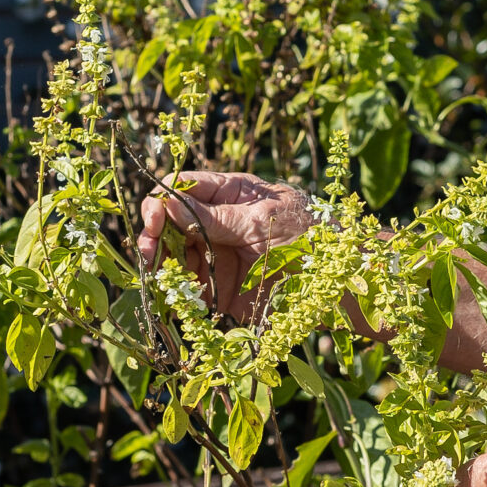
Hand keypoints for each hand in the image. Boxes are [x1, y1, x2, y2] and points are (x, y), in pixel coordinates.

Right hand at [135, 171, 315, 320]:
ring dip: (162, 267)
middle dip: (154, 238)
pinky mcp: (221, 288)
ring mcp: (218, 256)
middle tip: (147, 255)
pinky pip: (190, 290)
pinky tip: (175, 296)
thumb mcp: (260, 221)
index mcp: (229, 194)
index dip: (160, 202)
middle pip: (170, 225)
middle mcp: (217, 223)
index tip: (153, 220)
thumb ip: (215, 217)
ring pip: (174, 258)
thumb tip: (168, 204)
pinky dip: (178, 293)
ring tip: (160, 277)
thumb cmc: (308, 236)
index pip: (181, 189)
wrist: (338, 281)